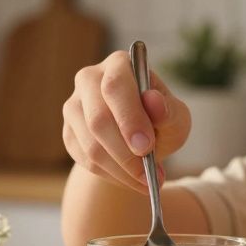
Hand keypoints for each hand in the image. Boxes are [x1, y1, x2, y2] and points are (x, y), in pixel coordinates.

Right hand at [62, 49, 190, 192]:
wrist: (139, 141)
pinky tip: (130, 178)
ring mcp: (74, 106)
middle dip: (125, 151)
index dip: (129, 117)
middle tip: (148, 174)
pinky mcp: (69, 133)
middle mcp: (89, 79)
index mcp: (118, 65)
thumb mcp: (176, 117)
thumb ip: (169, 111)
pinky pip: (86, 161)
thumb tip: (153, 102)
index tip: (146, 146)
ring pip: (91, 145)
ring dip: (122, 169)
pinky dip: (112, 175)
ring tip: (147, 181)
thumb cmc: (161, 121)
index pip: (115, 86)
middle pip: (98, 118)